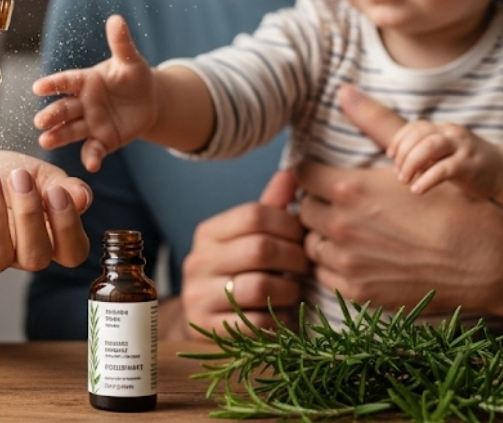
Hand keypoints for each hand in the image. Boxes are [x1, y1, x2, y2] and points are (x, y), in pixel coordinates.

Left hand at [0, 151, 92, 273]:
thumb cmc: (1, 175)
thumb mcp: (36, 173)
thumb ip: (61, 185)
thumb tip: (84, 197)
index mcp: (46, 236)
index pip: (71, 252)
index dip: (68, 227)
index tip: (56, 190)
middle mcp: (17, 253)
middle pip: (35, 258)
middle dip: (29, 215)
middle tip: (19, 176)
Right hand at [32, 15, 158, 171]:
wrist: (149, 101)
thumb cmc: (135, 76)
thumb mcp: (131, 60)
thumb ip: (121, 43)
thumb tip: (116, 19)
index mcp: (86, 81)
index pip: (66, 82)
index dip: (53, 84)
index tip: (38, 87)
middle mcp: (83, 103)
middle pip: (64, 109)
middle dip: (52, 115)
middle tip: (40, 121)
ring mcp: (91, 123)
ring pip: (71, 130)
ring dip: (59, 136)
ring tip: (45, 141)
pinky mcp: (102, 141)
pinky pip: (94, 149)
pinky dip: (91, 157)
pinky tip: (91, 165)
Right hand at [176, 173, 307, 337]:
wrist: (206, 322)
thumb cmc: (239, 273)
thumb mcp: (250, 239)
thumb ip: (271, 208)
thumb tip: (293, 172)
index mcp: (208, 233)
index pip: (254, 214)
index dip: (289, 224)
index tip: (303, 237)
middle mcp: (197, 262)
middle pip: (260, 249)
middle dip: (294, 258)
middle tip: (306, 266)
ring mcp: (198, 297)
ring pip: (260, 286)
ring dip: (289, 290)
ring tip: (293, 291)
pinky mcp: (208, 329)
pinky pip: (256, 323)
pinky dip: (279, 321)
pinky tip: (282, 316)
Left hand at [296, 85, 502, 315]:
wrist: (489, 263)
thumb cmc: (454, 207)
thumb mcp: (414, 158)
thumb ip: (375, 124)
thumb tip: (344, 90)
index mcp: (350, 189)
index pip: (302, 175)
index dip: (312, 174)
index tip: (324, 177)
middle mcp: (341, 226)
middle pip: (304, 209)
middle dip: (319, 204)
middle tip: (341, 205)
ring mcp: (347, 263)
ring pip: (312, 243)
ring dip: (324, 235)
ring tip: (352, 232)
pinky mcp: (357, 292)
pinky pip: (325, 273)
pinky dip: (335, 265)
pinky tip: (359, 257)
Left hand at [387, 120, 502, 197]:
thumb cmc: (466, 163)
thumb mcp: (445, 153)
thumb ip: (425, 153)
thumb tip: (398, 164)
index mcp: (444, 129)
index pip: (415, 127)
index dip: (399, 140)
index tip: (391, 156)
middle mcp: (452, 134)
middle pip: (419, 136)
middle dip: (403, 154)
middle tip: (399, 174)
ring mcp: (462, 148)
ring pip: (429, 147)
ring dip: (411, 163)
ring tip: (404, 180)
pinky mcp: (468, 166)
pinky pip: (442, 170)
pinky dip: (426, 180)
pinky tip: (417, 190)